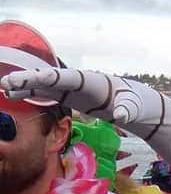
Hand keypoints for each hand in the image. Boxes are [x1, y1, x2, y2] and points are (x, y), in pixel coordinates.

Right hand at [0, 67, 158, 126]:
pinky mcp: (68, 96)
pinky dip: (30, 92)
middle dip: (30, 80)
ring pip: (43, 84)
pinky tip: (13, 95)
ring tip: (3, 88)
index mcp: (91, 82)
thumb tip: (122, 116)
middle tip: (7, 82)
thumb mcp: (134, 108)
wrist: (133, 103)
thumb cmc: (134, 104)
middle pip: (50, 79)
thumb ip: (127, 110)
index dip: (51, 78)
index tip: (36, 78)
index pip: (68, 78)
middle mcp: (77, 82)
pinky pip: (45, 92)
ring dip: (24, 86)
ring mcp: (71, 88)